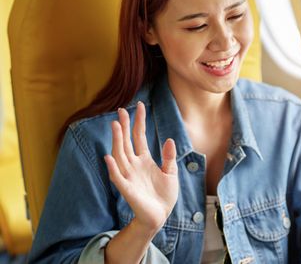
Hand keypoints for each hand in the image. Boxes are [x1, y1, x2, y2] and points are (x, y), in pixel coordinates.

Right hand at [104, 101, 178, 233]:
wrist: (160, 216)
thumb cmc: (164, 196)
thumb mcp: (171, 173)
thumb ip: (169, 157)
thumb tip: (169, 139)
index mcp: (144, 160)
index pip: (140, 136)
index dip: (139, 121)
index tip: (140, 105)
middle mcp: (134, 165)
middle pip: (126, 142)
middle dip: (124, 126)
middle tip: (121, 110)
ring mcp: (129, 176)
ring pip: (120, 154)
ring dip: (116, 140)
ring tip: (115, 125)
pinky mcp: (127, 189)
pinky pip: (118, 177)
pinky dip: (113, 168)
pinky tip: (109, 157)